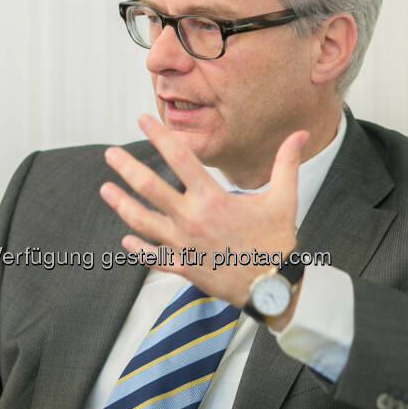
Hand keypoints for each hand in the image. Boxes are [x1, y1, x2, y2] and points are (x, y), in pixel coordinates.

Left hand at [100, 115, 306, 306]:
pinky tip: (126, 239)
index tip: (143, 120)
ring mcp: (184, 244)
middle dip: (127, 168)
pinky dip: (138, 248)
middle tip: (110, 154)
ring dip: (121, 204)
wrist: (272, 288)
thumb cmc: (277, 242)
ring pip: (143, 221)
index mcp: (213, 199)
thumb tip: (301, 134)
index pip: (180, 158)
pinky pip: (153, 257)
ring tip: (106, 190)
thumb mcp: (283, 199)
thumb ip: (286, 164)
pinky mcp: (183, 266)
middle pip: (150, 187)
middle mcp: (192, 219)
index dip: (159, 135)